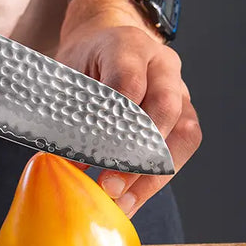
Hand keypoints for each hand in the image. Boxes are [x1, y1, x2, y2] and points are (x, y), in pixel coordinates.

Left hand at [54, 0, 201, 215]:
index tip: (90, 157)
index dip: (112, 124)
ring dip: (154, 173)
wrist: (105, 42)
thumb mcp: (66, 75)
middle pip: (166, 108)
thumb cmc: (84, 62)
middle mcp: (162, 65)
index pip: (128, 84)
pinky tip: (132, 199)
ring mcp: (180, 88)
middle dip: (138, 154)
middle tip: (108, 186)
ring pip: (185, 132)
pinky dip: (157, 177)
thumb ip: (68, 114)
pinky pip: (182, 147)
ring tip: (123, 202)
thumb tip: (60, 165)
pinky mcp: (185, 114)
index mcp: (128, 45)